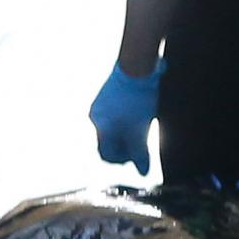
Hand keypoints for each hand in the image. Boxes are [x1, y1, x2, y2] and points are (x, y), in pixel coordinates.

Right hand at [89, 59, 164, 174]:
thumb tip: (143, 172)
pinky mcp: (107, 93)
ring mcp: (100, 103)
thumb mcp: (141, 129)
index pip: (107, 154)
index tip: (137, 156)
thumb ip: (140, 153)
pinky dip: (125, 119)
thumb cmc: (137, 99)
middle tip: (141, 142)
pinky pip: (114, 114)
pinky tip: (138, 112)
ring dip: (126, 131)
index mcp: (101, 127)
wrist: (137, 66)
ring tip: (141, 125)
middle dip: (124, 145)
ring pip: (112, 127)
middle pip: (108, 141)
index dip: (122, 159)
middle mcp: (96, 116)